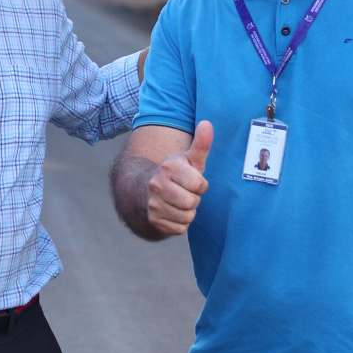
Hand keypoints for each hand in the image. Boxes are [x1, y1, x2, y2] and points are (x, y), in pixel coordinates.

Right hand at [145, 120, 212, 235]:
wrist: (145, 190)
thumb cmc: (175, 174)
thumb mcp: (188, 159)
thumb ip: (201, 144)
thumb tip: (207, 123)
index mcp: (168, 168)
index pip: (199, 184)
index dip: (200, 185)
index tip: (192, 181)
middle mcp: (157, 185)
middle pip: (192, 202)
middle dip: (194, 199)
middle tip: (186, 193)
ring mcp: (153, 204)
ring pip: (186, 217)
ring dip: (188, 212)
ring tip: (179, 202)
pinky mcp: (153, 220)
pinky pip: (180, 228)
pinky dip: (180, 223)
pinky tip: (173, 212)